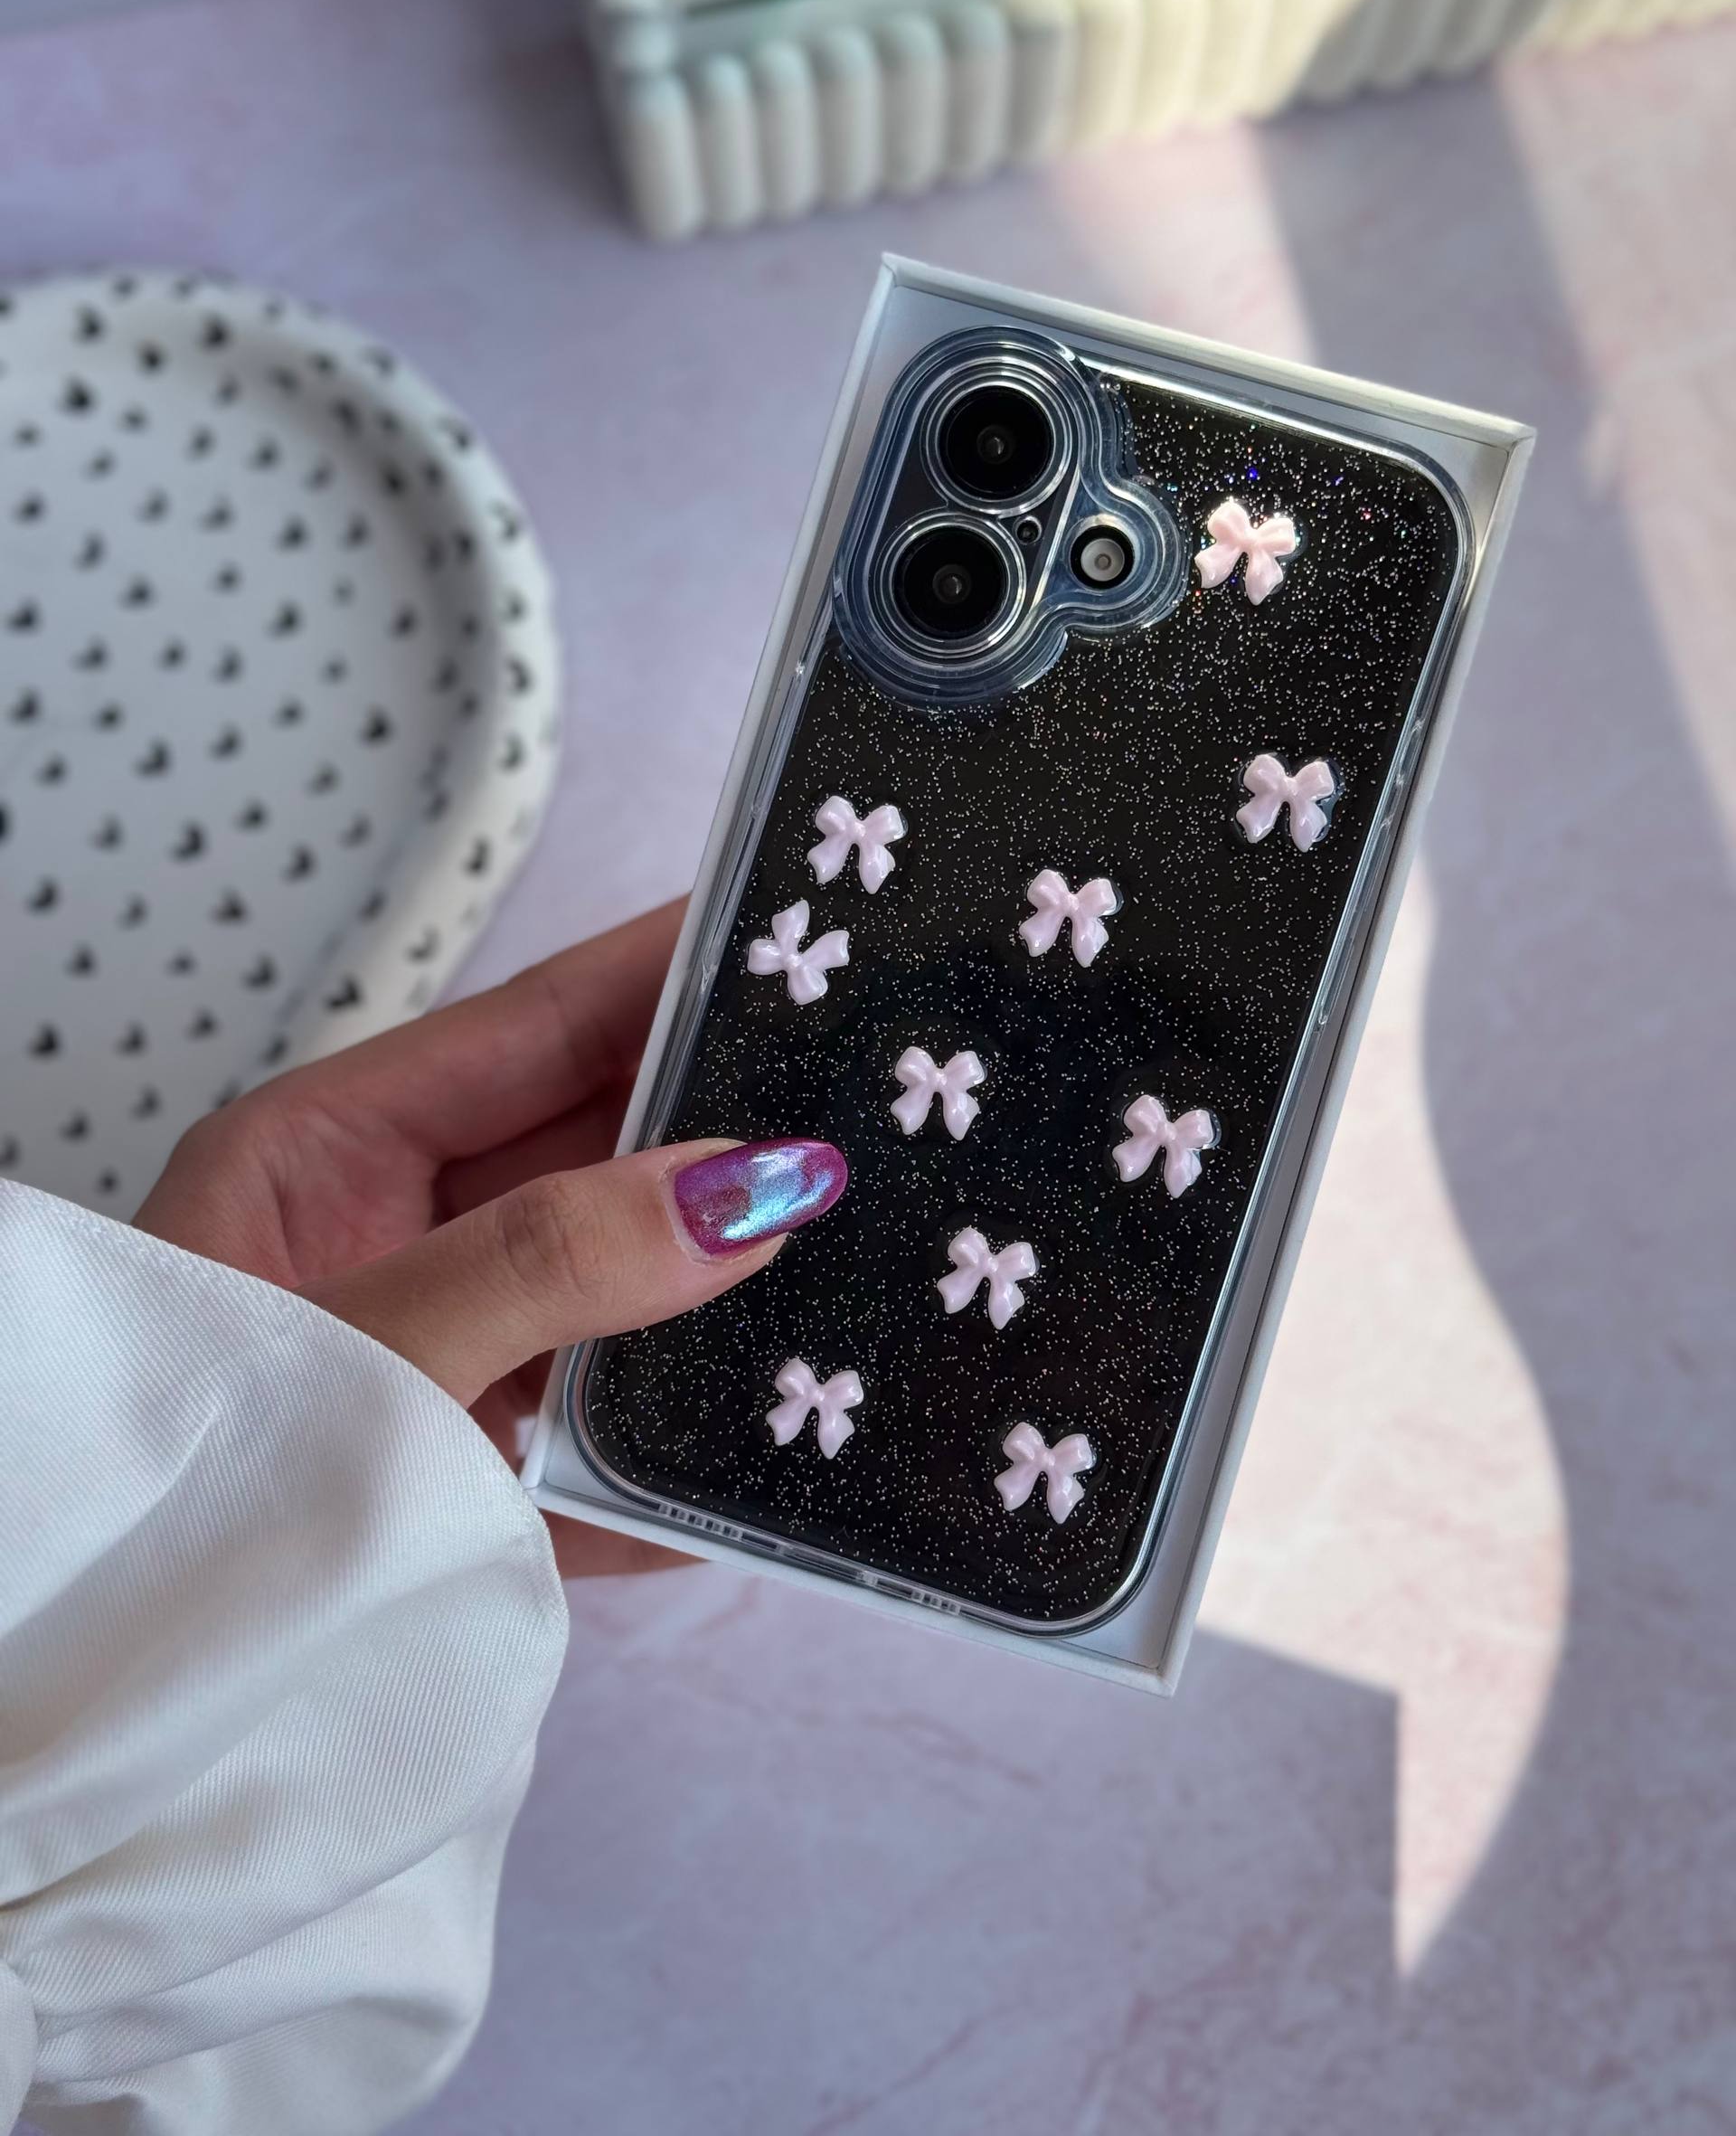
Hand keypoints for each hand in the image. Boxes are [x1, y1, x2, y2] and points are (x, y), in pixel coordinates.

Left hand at [134, 901, 846, 1575]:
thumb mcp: (360, 1352)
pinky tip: (792, 1448)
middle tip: (884, 1095)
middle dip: (734, 1135)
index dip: (671, 972)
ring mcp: (444, 1367)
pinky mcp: (477, 1490)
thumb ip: (546, 1261)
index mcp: (327, 1157)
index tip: (805, 930)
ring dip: (730, 1302)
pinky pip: (609, 1450)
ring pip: (621, 1301)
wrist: (99, 1735)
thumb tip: (752, 1186)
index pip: (537, 1028)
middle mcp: (392, 1243)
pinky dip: (689, 1459)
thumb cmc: (174, 1498)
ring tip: (878, 1258)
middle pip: (597, 1159)